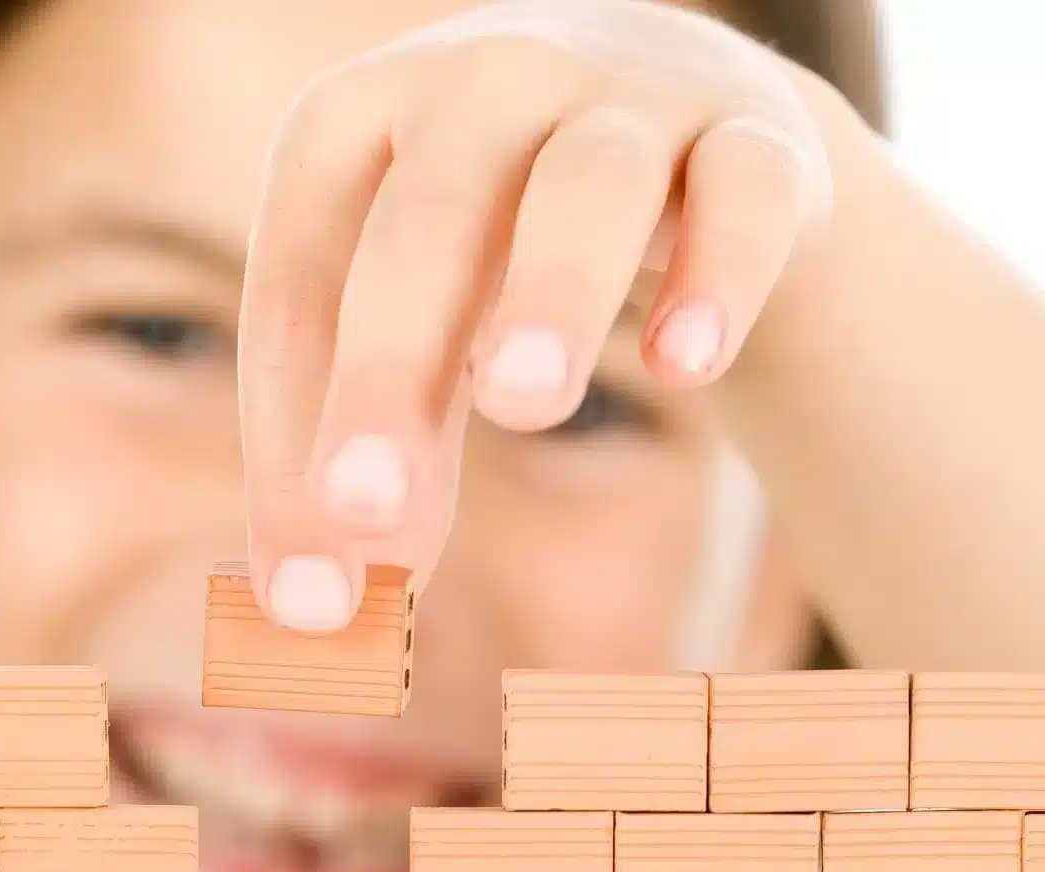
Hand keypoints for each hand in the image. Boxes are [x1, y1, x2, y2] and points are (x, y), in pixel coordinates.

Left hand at [238, 0, 837, 630]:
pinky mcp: (753, 135)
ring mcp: (623, 97)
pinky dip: (719, 274)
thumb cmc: (500, 240)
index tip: (306, 594)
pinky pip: (744, 193)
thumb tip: (316, 612)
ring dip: (550, 292)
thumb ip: (378, 445)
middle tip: (362, 511)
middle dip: (386, 375)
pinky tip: (687, 369)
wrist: (687, 121)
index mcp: (353, 125)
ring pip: (585, 186)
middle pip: (422, 230)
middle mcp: (479, 86)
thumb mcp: (416, 318)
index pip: (300, 289)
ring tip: (520, 407)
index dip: (291, 441)